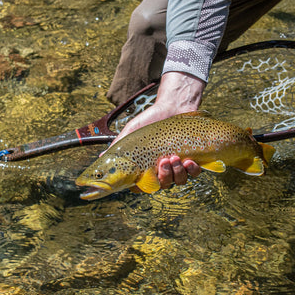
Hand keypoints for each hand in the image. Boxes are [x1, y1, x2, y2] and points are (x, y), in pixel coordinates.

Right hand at [113, 71, 205, 187]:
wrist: (173, 107)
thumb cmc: (150, 120)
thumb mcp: (132, 132)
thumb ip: (118, 145)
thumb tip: (101, 156)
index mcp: (146, 167)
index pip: (142, 186)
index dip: (141, 188)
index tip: (141, 181)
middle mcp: (162, 170)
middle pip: (162, 186)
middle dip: (163, 177)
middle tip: (163, 162)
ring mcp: (178, 167)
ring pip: (178, 181)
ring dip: (176, 173)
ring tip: (175, 157)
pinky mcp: (192, 160)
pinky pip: (193, 174)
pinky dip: (191, 170)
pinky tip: (188, 161)